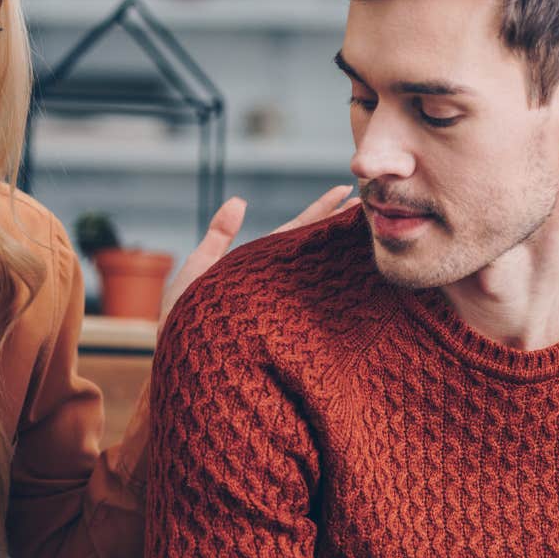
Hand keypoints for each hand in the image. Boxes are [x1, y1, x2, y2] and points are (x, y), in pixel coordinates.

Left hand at [157, 184, 358, 324]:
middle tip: (375, 205)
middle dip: (341, 228)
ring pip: (319, 275)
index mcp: (259, 267)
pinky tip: (360, 278)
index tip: (345, 191)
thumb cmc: (183, 319)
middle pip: (315, 250)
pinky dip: (336, 291)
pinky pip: (315, 306)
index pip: (295, 232)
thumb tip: (239, 200)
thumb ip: (219, 236)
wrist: (183, 366)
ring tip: (375, 232)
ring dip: (345, 254)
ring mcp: (282, 305)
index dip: (320, 211)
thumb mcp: (199, 270)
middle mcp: (276, 285)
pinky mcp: (285, 327)